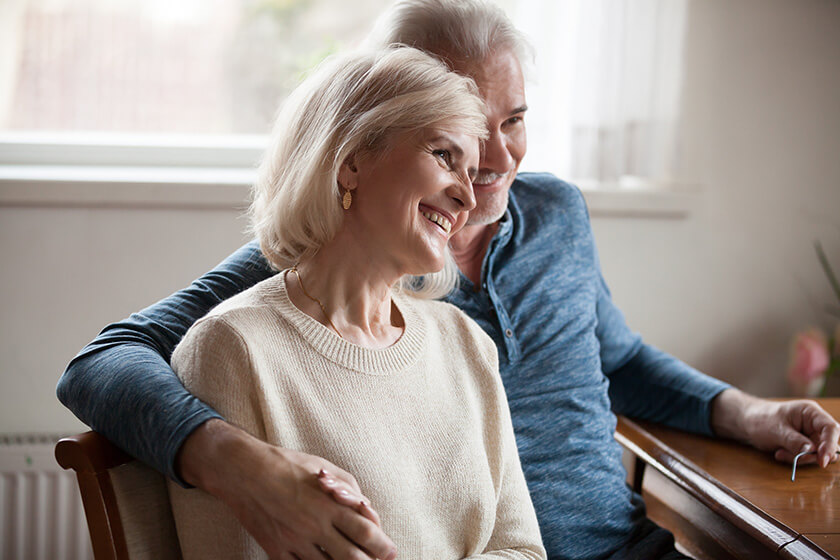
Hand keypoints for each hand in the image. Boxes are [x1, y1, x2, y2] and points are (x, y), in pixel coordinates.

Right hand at [177, 419, 396, 559]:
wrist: (244, 471)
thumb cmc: (289, 465)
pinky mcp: (275, 551)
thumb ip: (350, 491)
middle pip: (352, 558)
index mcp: (329, 504)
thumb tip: (368, 513)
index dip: (383, 546)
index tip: (390, 551)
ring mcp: (294, 541)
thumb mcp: (326, 468)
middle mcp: (313, 526)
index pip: (366, 532)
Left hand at [711, 388, 839, 467]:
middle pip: (827, 443)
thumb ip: (795, 441)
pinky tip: (780, 453)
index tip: (822, 461)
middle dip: (811, 454)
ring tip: (780, 452)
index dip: (830, 445)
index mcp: (810, 412)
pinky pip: (807, 457)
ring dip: (800, 458)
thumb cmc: (761, 419)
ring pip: (818, 453)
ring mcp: (810, 434)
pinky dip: (795, 458)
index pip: (831, 428)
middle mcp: (814, 423)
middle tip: (792, 456)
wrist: (747, 422)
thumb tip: (813, 451)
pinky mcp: (805, 444)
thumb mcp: (776, 431)